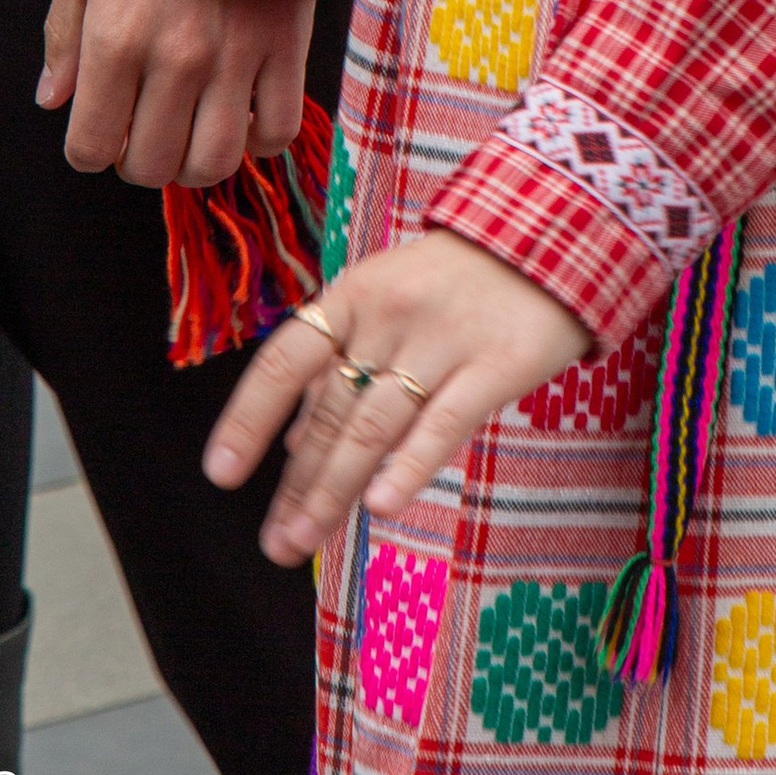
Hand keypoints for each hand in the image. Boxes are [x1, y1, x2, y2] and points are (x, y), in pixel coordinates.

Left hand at [39, 0, 316, 189]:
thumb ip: (63, 34)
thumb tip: (52, 102)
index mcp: (116, 38)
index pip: (90, 147)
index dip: (89, 149)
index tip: (100, 127)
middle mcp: (176, 59)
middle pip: (152, 165)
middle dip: (138, 159)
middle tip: (144, 128)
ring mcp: (237, 57)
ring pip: (214, 162)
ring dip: (196, 160)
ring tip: (191, 128)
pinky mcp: (288, 47)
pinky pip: (278, 131)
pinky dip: (259, 139)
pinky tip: (242, 112)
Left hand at [204, 225, 591, 562]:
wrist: (555, 230)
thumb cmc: (457, 280)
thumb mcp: (388, 302)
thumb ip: (341, 367)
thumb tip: (287, 446)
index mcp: (354, 294)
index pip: (286, 360)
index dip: (247, 417)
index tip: (220, 475)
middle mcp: (390, 315)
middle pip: (330, 412)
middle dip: (298, 485)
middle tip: (276, 544)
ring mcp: (443, 339)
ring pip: (374, 426)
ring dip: (333, 490)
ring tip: (304, 543)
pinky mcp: (496, 364)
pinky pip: (443, 422)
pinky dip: (408, 465)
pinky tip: (379, 505)